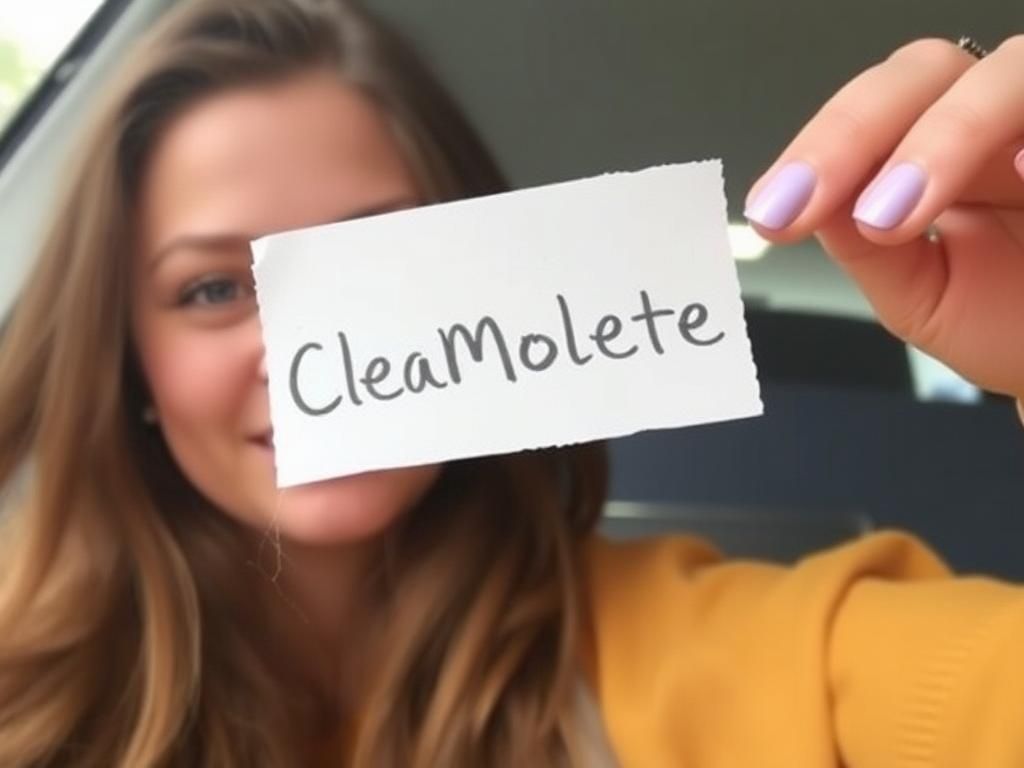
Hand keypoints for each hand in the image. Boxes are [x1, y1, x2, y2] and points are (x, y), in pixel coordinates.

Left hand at [744, 37, 1023, 398]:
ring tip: (896, 211)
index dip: (819, 152)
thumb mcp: (918, 295)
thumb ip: (863, 249)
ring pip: (1009, 74)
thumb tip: (799, 204)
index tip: (774, 212)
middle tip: (824, 207)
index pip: (868, 116)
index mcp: (936, 149)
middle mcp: (994, 123)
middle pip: (924, 72)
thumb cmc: (1008, 321)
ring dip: (947, 134)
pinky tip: (1023, 171)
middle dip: (858, 135)